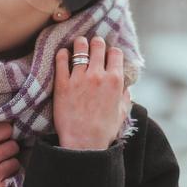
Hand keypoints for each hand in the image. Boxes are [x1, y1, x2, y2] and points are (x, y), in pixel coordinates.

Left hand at [52, 35, 131, 150]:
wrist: (83, 144)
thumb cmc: (104, 131)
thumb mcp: (122, 112)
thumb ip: (125, 96)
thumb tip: (126, 86)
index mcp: (115, 81)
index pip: (115, 53)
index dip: (111, 51)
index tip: (107, 54)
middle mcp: (98, 76)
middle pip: (97, 45)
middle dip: (96, 42)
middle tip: (92, 45)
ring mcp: (79, 78)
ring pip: (79, 48)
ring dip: (79, 43)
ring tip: (78, 44)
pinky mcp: (62, 84)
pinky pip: (61, 60)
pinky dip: (62, 54)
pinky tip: (63, 54)